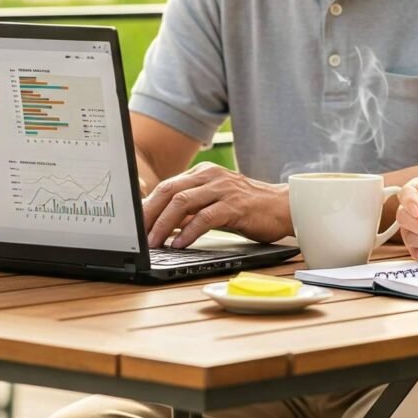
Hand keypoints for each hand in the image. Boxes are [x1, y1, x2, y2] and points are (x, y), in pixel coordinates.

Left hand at [142, 162, 291, 247]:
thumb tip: (160, 225)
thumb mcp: (215, 202)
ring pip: (183, 203)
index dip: (146, 207)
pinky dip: (188, 232)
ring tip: (154, 243)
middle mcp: (211, 176)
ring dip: (163, 225)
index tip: (134, 226)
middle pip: (169, 191)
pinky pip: (205, 217)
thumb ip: (191, 209)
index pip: (166, 186)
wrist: (283, 206)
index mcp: (203, 173)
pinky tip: (180, 244)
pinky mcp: (235, 205)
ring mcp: (223, 189)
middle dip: (148, 215)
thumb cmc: (248, 207)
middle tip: (137, 236)